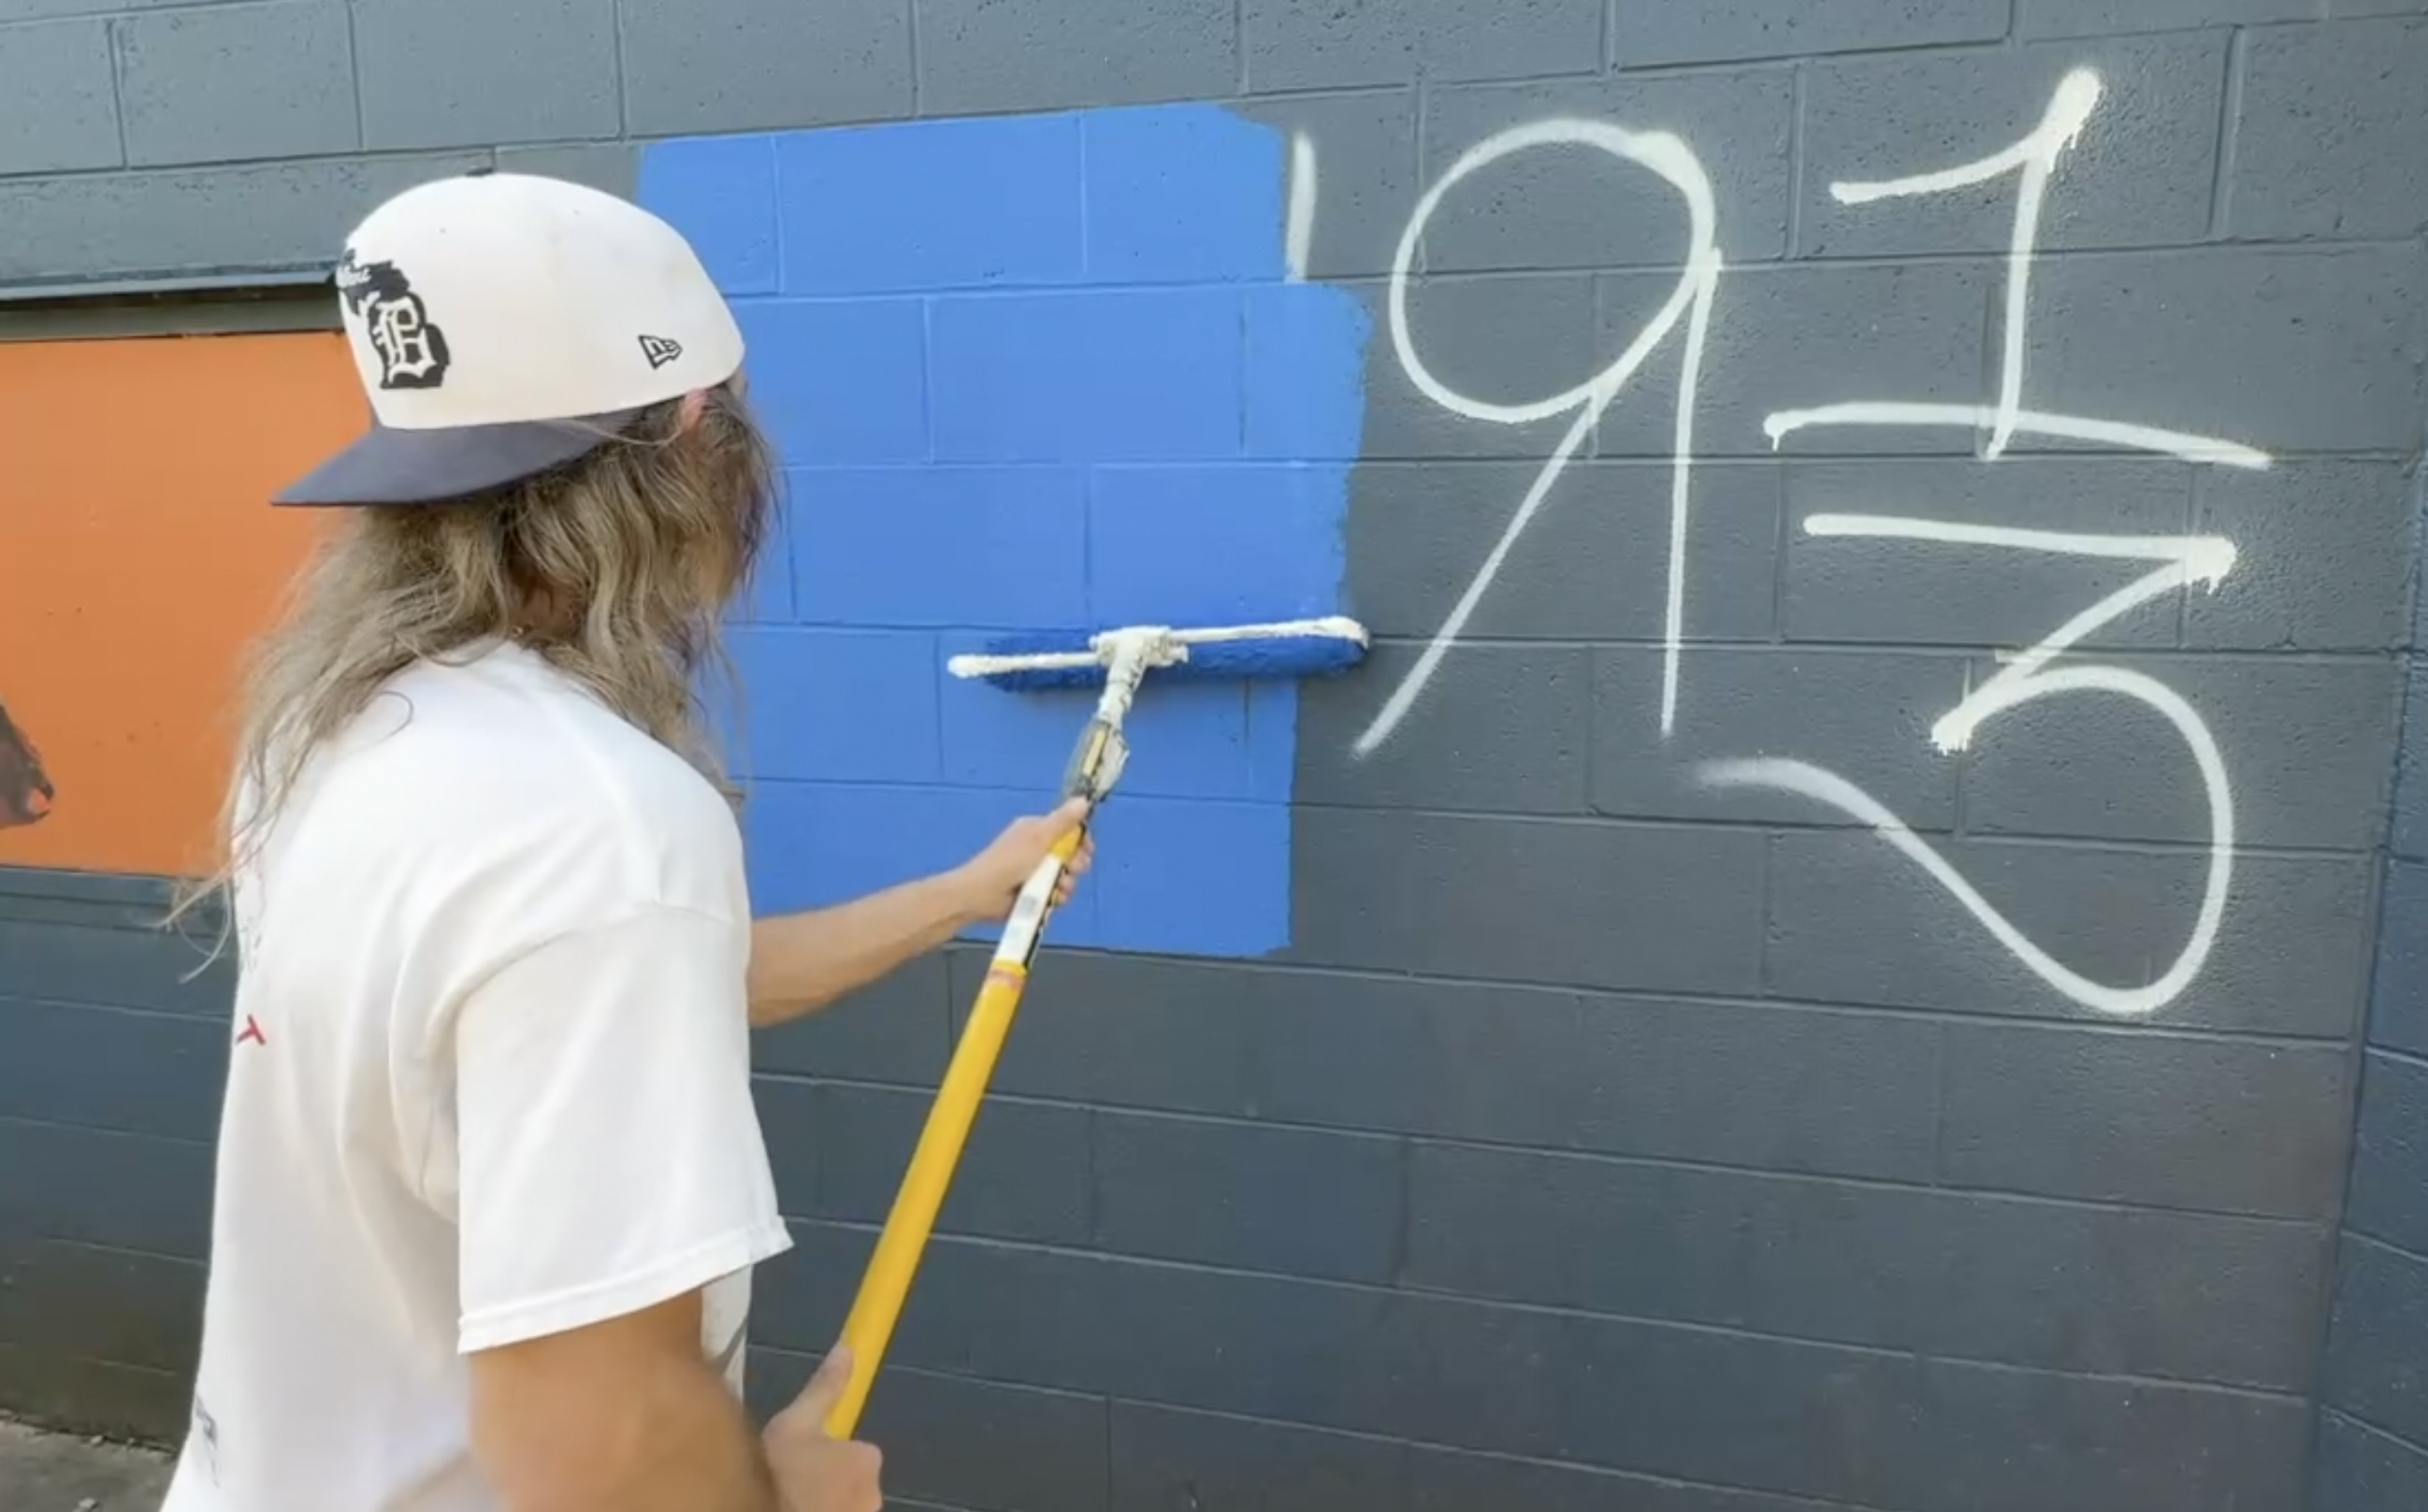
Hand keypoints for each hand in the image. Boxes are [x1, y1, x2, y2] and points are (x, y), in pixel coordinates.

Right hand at [763, 1346, 883, 1511]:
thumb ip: (824, 1388)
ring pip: (843, 1505)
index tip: (799, 1464)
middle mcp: (875, 1494)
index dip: (827, 1457)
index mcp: (867, 1459)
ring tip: (785, 1499)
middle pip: (851, 1483)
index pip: (855, 1454)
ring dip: (823, 1503)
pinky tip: (790, 1510)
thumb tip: (847, 1349)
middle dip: (827, 1483)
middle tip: (789, 1483)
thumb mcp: (793, 1423)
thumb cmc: (776, 1470)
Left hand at [954, 798, 1094, 922]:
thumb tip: (1084, 799)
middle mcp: (1037, 849)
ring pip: (1066, 876)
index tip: (1086, 848)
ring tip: (1058, 887)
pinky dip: (1058, 897)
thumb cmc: (1010, 861)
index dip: (1081, 839)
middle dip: (1076, 863)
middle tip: (1071, 868)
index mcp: (1036, 830)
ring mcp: (1036, 872)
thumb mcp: (1039, 838)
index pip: (1068, 830)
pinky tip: (1053, 899)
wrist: (983, 895)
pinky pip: (1057, 894)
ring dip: (1068, 883)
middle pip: (1071, 854)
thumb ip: (1063, 821)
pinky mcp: (1035, 893)